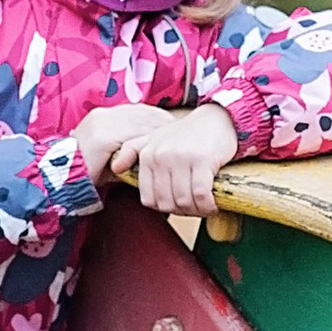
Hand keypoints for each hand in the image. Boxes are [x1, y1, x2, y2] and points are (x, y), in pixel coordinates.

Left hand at [76, 100, 239, 215]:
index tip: (178, 205)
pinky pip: (200, 195)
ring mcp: (181, 158)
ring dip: (196, 210)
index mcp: (147, 155)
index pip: (149, 198)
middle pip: (166, 203)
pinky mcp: (202, 161)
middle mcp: (161, 156)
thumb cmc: (186, 133)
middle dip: (181, 211)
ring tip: (204, 206)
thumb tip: (115, 168)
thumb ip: (132, 150)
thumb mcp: (155, 137)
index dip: (164, 208)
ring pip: (183, 201)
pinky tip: (212, 203)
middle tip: (194, 208)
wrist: (217, 118)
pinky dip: (207, 205)